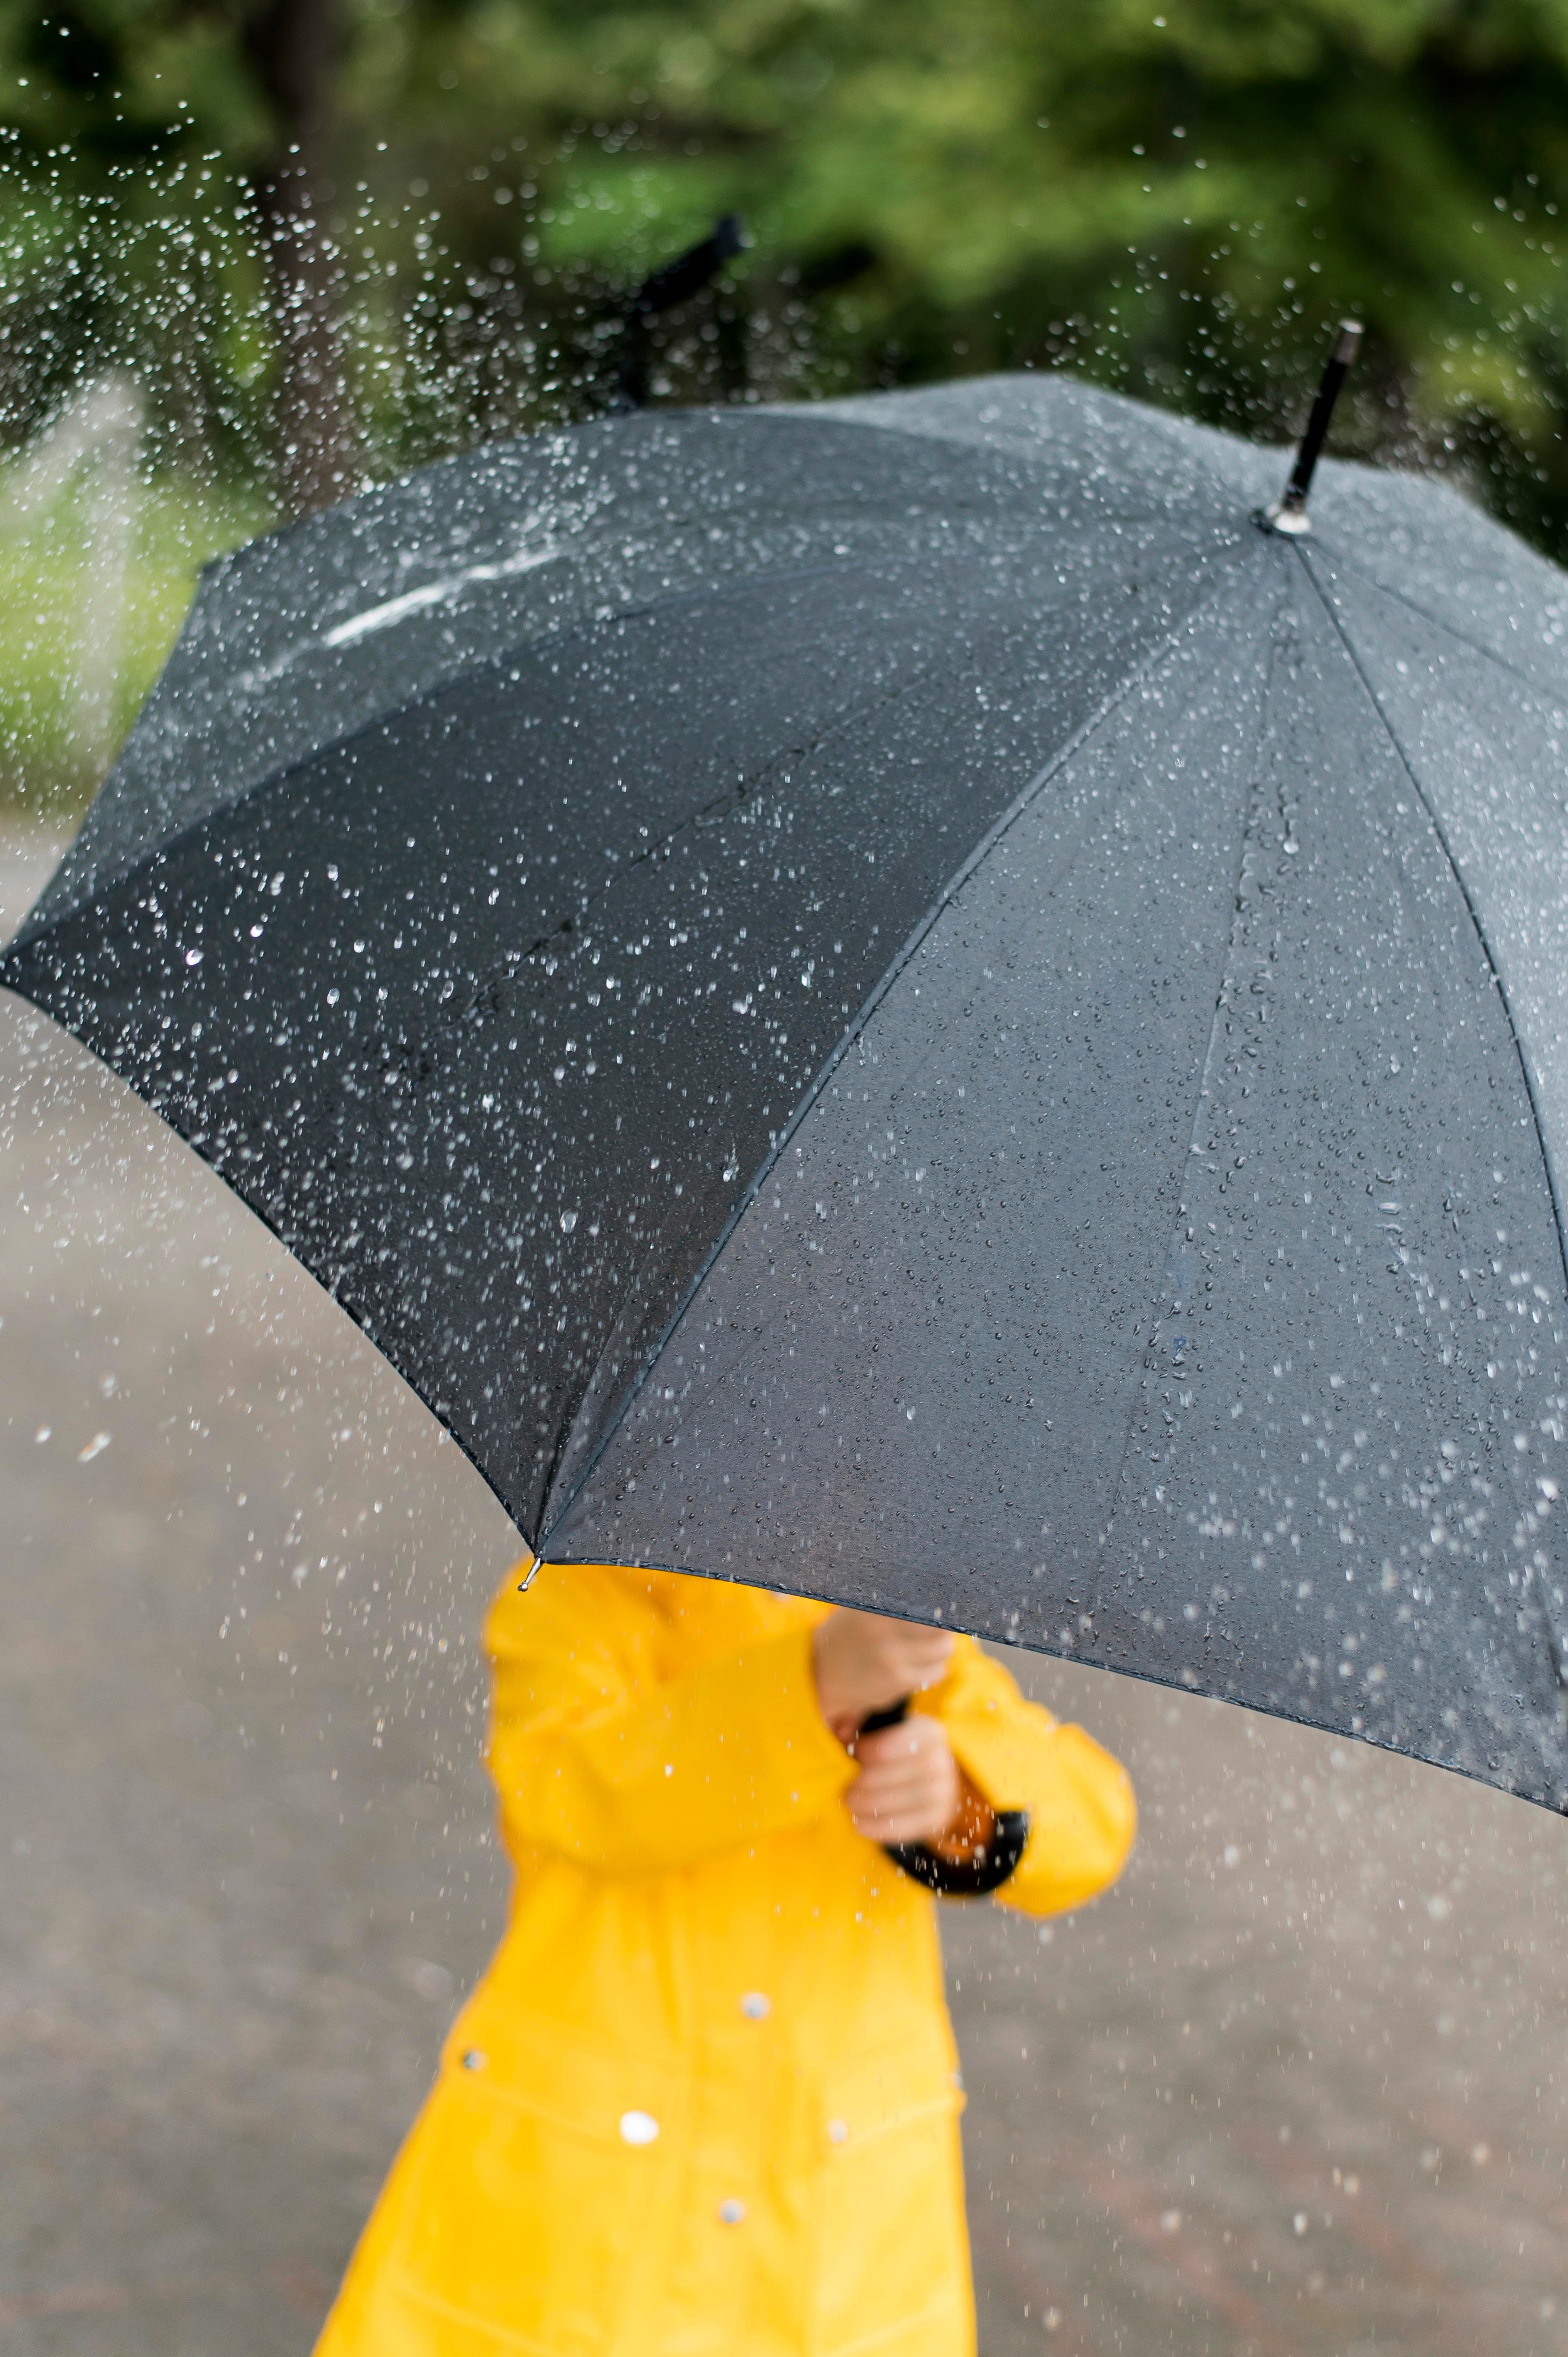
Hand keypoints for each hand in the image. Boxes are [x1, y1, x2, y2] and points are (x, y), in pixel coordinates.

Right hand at [812, 1607, 954, 1743]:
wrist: (820, 1675)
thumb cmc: (847, 1635)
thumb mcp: (861, 1608)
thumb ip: (893, 1599)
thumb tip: (935, 1593)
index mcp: (875, 1606)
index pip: (924, 1601)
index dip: (938, 1604)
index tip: (940, 1606)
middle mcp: (884, 1629)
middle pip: (940, 1625)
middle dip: (942, 1627)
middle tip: (936, 1627)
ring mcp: (892, 1657)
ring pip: (942, 1650)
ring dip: (939, 1649)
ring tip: (925, 1647)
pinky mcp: (898, 1681)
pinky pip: (935, 1672)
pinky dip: (932, 1669)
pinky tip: (916, 1666)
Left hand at [845, 1713, 961, 1846]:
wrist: (934, 1782)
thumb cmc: (900, 1753)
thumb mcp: (887, 1731)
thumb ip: (861, 1725)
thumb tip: (842, 1734)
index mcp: (928, 1732)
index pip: (891, 1743)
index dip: (867, 1750)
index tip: (851, 1752)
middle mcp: (941, 1761)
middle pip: (892, 1774)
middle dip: (862, 1783)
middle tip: (844, 1789)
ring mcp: (943, 1792)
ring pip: (896, 1802)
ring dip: (866, 1805)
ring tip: (850, 1804)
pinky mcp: (938, 1820)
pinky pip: (903, 1827)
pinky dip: (876, 1827)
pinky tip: (859, 1823)